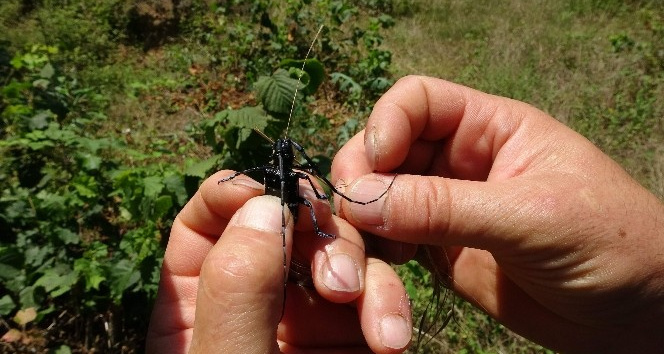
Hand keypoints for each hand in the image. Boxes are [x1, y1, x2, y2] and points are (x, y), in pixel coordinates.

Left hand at [145, 171, 412, 353]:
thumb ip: (237, 292)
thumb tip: (268, 206)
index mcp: (199, 296)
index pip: (210, 214)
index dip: (239, 191)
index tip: (274, 197)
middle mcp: (255, 292)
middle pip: (288, 220)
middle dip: (319, 234)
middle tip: (336, 280)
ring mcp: (307, 310)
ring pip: (340, 249)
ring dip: (364, 273)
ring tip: (379, 327)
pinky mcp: (353, 331)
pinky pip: (376, 293)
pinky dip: (390, 305)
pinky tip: (392, 338)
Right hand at [331, 76, 663, 352]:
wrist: (633, 317)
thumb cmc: (610, 244)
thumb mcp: (530, 217)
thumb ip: (445, 207)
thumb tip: (361, 198)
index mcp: (490, 129)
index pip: (417, 102)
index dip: (387, 123)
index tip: (376, 163)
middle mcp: (459, 163)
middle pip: (383, 151)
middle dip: (360, 180)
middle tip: (353, 218)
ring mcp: (444, 209)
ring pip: (376, 202)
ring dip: (358, 229)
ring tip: (359, 262)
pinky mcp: (438, 254)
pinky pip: (388, 247)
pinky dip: (374, 262)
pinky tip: (379, 280)